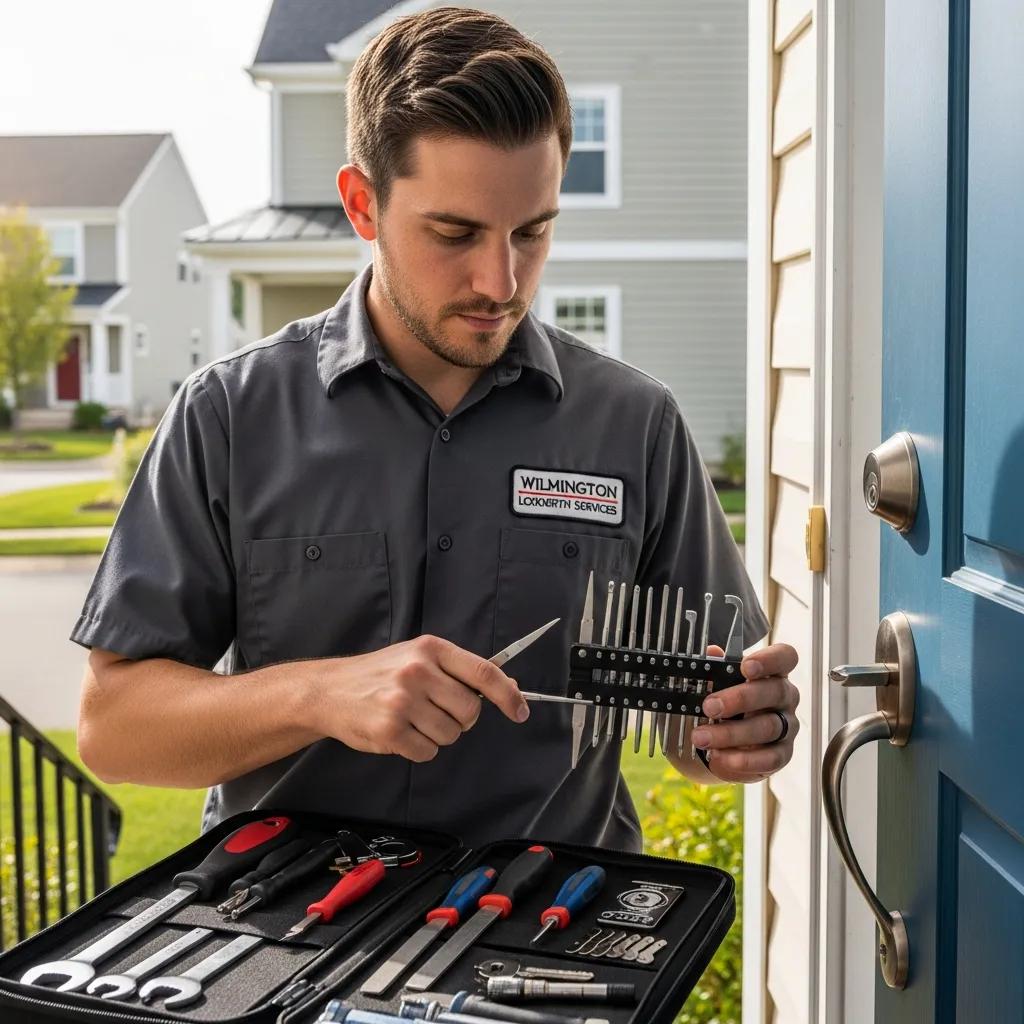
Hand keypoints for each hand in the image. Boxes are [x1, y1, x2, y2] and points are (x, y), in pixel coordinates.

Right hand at [308, 635, 529, 762]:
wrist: (329, 690)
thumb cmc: (380, 674)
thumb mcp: (418, 657)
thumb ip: (459, 671)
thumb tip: (508, 687)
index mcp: (431, 649)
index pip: (484, 672)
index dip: (508, 695)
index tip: (520, 711)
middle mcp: (418, 671)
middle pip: (470, 711)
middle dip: (461, 719)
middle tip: (437, 712)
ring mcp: (402, 700)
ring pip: (451, 735)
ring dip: (437, 735)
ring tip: (412, 719)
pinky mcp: (389, 730)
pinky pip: (428, 752)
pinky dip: (419, 749)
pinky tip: (400, 733)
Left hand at [689, 641, 799, 782]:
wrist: (728, 739)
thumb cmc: (728, 702)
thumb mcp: (719, 683)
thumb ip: (716, 668)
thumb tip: (711, 653)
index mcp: (773, 672)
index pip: (785, 657)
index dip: (770, 660)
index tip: (746, 667)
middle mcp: (786, 697)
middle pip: (773, 692)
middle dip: (739, 699)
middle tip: (709, 707)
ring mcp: (787, 726)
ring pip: (767, 727)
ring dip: (731, 733)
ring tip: (701, 737)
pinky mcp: (783, 754)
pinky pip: (768, 758)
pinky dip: (742, 760)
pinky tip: (718, 757)